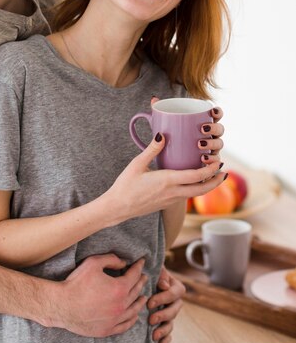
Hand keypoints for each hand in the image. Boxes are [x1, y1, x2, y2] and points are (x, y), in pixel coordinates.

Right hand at [58, 254, 147, 336]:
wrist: (63, 305)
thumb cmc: (77, 283)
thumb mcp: (93, 263)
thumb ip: (111, 259)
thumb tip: (123, 262)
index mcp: (120, 288)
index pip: (134, 275)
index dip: (139, 266)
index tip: (141, 262)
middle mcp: (121, 305)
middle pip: (136, 291)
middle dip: (141, 282)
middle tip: (144, 276)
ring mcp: (115, 319)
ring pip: (134, 310)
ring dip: (140, 301)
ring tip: (144, 296)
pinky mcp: (108, 329)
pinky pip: (125, 325)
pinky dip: (132, 320)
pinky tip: (134, 316)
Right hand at [105, 134, 225, 221]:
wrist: (118, 208)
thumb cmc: (125, 185)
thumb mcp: (137, 164)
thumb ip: (151, 150)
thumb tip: (162, 135)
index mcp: (167, 181)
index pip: (196, 177)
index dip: (210, 170)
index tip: (218, 162)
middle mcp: (172, 193)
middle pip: (202, 189)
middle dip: (216, 181)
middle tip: (224, 171)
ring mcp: (171, 200)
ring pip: (195, 194)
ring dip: (207, 186)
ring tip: (213, 176)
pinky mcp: (167, 204)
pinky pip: (186, 196)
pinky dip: (195, 189)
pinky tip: (194, 182)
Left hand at [147, 265, 185, 342]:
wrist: (143, 279)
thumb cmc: (149, 272)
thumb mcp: (155, 270)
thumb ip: (160, 275)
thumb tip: (164, 285)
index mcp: (175, 286)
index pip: (174, 293)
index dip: (163, 299)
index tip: (149, 303)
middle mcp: (175, 301)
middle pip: (175, 310)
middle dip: (163, 316)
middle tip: (151, 319)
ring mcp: (171, 312)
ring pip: (171, 323)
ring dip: (164, 330)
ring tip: (154, 335)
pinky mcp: (165, 322)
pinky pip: (169, 333)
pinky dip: (166, 339)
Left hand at [151, 98, 224, 161]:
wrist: (169, 157)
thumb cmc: (170, 136)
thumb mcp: (164, 125)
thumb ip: (160, 113)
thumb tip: (154, 99)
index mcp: (204, 122)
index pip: (216, 115)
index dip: (217, 112)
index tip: (211, 111)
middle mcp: (211, 135)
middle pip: (220, 129)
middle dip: (214, 128)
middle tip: (202, 128)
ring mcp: (212, 148)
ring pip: (219, 144)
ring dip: (212, 143)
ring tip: (199, 144)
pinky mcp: (209, 160)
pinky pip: (216, 161)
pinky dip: (212, 160)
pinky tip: (203, 158)